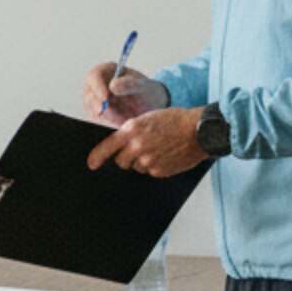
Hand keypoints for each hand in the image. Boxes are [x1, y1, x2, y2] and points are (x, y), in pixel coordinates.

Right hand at [83, 60, 169, 122]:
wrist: (148, 106)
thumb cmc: (144, 91)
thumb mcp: (141, 86)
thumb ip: (129, 84)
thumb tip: (112, 85)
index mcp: (105, 71)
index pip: (94, 75)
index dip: (97, 86)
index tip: (105, 98)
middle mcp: (95, 85)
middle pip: (90, 96)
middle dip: (104, 108)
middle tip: (118, 117)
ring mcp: (93, 100)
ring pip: (93, 111)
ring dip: (109, 118)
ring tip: (127, 120)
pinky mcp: (95, 114)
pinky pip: (98, 121)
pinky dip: (109, 124)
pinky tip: (122, 123)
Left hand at [88, 106, 207, 177]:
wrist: (201, 130)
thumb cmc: (175, 121)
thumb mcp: (148, 118)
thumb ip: (131, 131)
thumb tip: (117, 146)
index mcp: (132, 130)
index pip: (107, 147)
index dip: (97, 157)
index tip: (91, 164)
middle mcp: (138, 146)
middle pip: (120, 162)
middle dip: (125, 158)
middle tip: (139, 150)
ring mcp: (148, 160)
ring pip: (135, 168)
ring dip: (142, 162)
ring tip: (158, 150)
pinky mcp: (159, 171)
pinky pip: (150, 172)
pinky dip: (155, 167)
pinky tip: (166, 156)